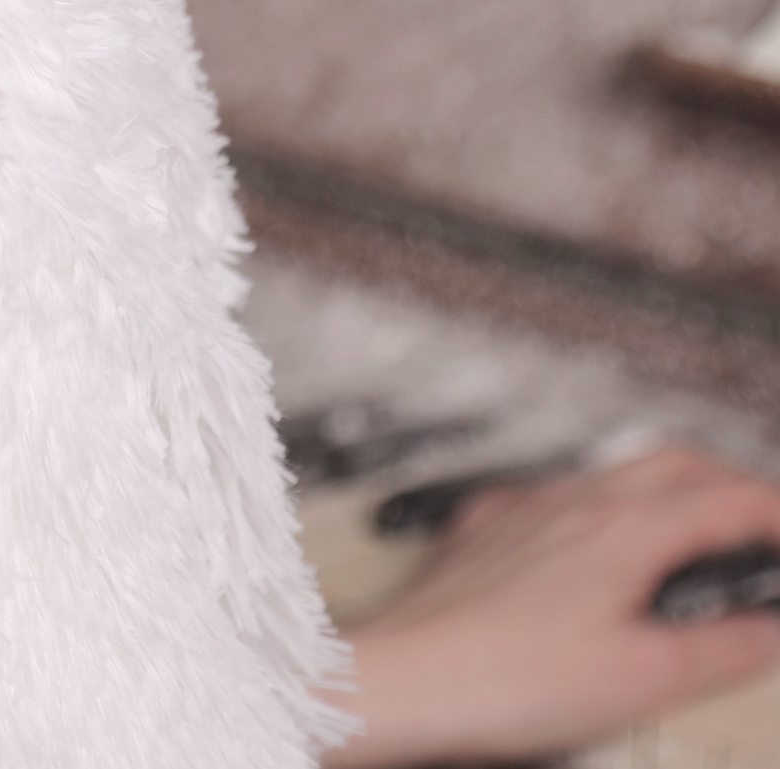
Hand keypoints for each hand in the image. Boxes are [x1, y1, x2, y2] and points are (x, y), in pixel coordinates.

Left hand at [326, 446, 779, 765]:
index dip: (772, 509)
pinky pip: (553, 496)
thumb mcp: (642, 678)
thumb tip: (769, 630)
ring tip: (688, 534)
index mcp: (622, 530)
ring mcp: (521, 509)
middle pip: (670, 464)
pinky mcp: (482, 529)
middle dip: (727, 483)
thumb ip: (720, 649)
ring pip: (609, 475)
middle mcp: (570, 502)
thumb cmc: (505, 679)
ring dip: (663, 493)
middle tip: (760, 519)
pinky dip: (598, 510)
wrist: (401, 675)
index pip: (723, 498)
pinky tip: (589, 549)